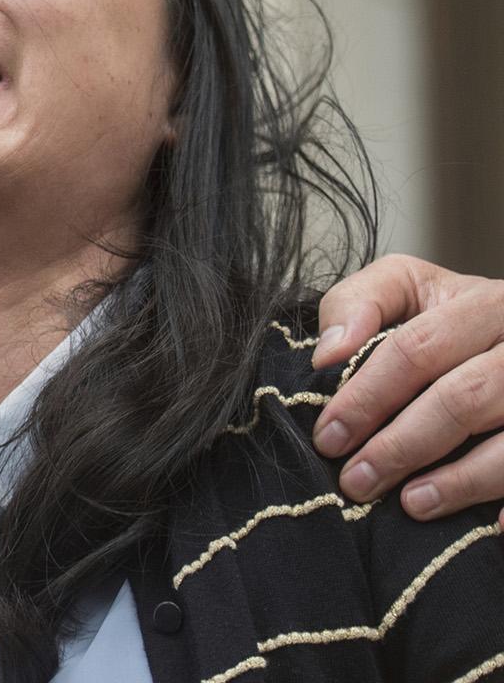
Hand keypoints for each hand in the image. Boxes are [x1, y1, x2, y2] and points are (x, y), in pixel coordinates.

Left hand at [313, 254, 503, 527]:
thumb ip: (360, 303)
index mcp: (484, 304)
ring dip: (459, 481)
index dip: (367, 396)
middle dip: (401, 446)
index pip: (417, 349)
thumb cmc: (451, 317)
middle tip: (357, 481)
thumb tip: (328, 354)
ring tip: (410, 504)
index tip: (329, 436)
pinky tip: (491, 527)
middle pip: (462, 399)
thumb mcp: (406, 289)